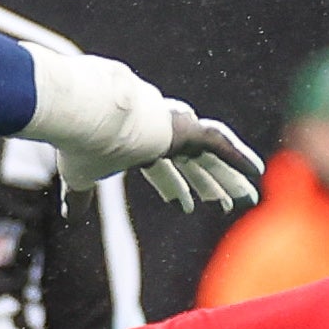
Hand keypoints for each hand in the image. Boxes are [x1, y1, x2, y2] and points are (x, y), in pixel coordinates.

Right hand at [27, 50, 260, 211]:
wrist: (89, 110)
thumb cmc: (80, 142)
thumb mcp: (81, 175)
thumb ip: (78, 195)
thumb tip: (70, 218)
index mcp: (134, 143)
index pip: (159, 167)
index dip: (172, 187)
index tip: (185, 206)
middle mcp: (158, 134)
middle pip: (191, 164)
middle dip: (208, 185)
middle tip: (224, 205)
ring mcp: (174, 130)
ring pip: (209, 158)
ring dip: (227, 179)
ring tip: (248, 199)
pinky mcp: (187, 128)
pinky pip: (221, 144)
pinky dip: (239, 158)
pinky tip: (258, 173)